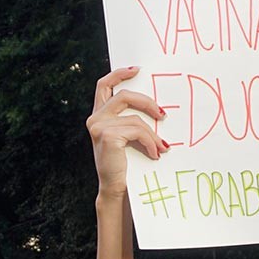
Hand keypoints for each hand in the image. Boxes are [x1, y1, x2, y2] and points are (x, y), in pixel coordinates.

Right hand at [87, 66, 165, 198]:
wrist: (116, 189)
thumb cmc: (124, 165)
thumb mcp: (125, 138)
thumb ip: (129, 121)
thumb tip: (156, 109)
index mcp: (98, 116)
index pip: (103, 85)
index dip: (118, 74)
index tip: (136, 70)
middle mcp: (95, 119)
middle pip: (123, 95)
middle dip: (146, 101)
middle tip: (163, 114)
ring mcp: (99, 127)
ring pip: (135, 118)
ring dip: (153, 133)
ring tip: (162, 146)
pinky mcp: (108, 135)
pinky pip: (137, 130)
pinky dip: (150, 141)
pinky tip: (155, 153)